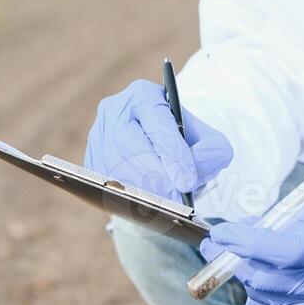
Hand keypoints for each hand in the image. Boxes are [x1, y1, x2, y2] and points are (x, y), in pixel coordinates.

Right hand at [83, 79, 232, 201]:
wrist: (158, 151)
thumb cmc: (183, 144)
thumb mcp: (206, 141)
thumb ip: (213, 150)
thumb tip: (196, 167)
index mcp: (144, 95)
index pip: (158, 125)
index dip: (173, 155)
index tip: (187, 182)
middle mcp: (115, 110)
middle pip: (131, 146)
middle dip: (155, 177)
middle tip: (175, 201)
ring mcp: (98, 135)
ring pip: (114, 166)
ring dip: (139, 191)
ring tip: (163, 208)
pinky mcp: (91, 159)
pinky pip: (103, 182)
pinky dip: (124, 198)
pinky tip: (142, 207)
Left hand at [199, 209, 303, 304]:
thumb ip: (270, 226)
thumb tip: (231, 232)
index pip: (282, 251)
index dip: (245, 242)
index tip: (220, 233)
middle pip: (262, 279)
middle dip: (233, 260)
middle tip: (217, 246)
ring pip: (257, 297)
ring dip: (248, 277)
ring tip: (261, 264)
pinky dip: (258, 297)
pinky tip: (275, 286)